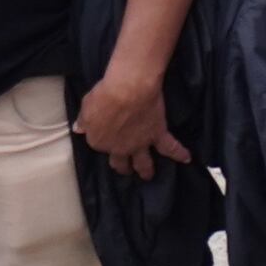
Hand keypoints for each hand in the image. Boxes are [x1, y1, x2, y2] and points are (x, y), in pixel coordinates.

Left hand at [76, 63, 190, 178]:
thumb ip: (83, 119)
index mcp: (99, 141)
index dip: (102, 138)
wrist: (128, 90)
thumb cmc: (104, 94)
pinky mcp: (157, 134)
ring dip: (146, 170)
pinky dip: (179, 153)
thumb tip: (78, 127)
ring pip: (143, 163)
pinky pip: (170, 147)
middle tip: (125, 170)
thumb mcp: (87, 105)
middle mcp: (119, 148)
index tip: (105, 133)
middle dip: (122, 167)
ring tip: (148, 175)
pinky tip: (187, 158)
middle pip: (120, 162)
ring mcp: (139, 144)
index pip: (99, 144)